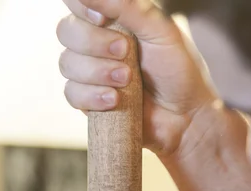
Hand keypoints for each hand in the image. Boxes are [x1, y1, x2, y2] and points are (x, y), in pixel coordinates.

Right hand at [57, 0, 214, 156]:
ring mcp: (91, 73)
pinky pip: (71, 93)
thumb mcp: (160, 30)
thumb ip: (127, 6)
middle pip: (66, 31)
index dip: (81, 7)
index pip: (77, 1)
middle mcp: (97, 43)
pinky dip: (92, 96)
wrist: (185, 118)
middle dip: (94, 43)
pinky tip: (114, 101)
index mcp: (113, 18)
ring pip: (67, 63)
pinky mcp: (89, 101)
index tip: (103, 19)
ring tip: (127, 81)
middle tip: (126, 53)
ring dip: (97, 72)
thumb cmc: (179, 71)